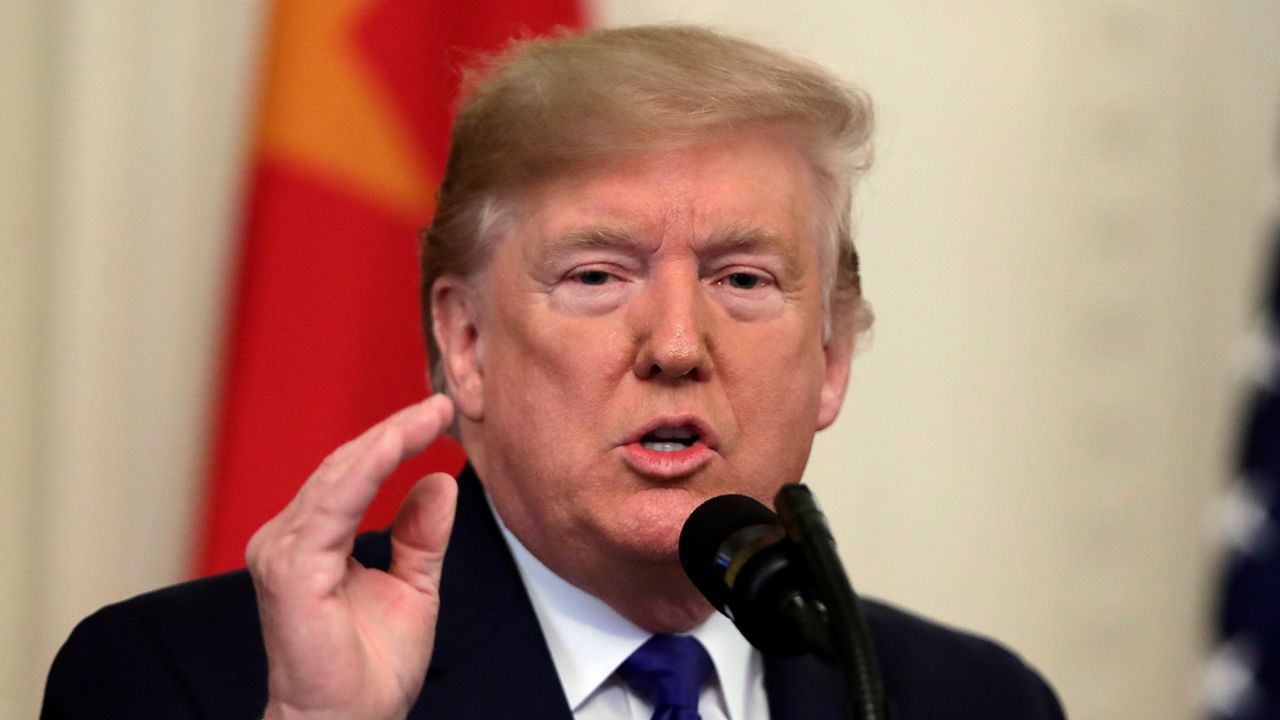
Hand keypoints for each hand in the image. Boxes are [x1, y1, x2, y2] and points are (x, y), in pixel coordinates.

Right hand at [246, 395, 456, 719]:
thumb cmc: (368, 672)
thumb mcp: (413, 588)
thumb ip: (421, 536)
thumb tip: (437, 482)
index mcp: (312, 542)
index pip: (353, 475)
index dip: (395, 440)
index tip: (439, 414)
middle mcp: (289, 540)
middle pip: (345, 467)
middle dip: (395, 430)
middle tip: (441, 404)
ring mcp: (283, 552)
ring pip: (338, 477)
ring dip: (387, 440)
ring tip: (430, 415)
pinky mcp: (290, 569)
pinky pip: (333, 506)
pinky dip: (368, 469)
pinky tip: (398, 444)